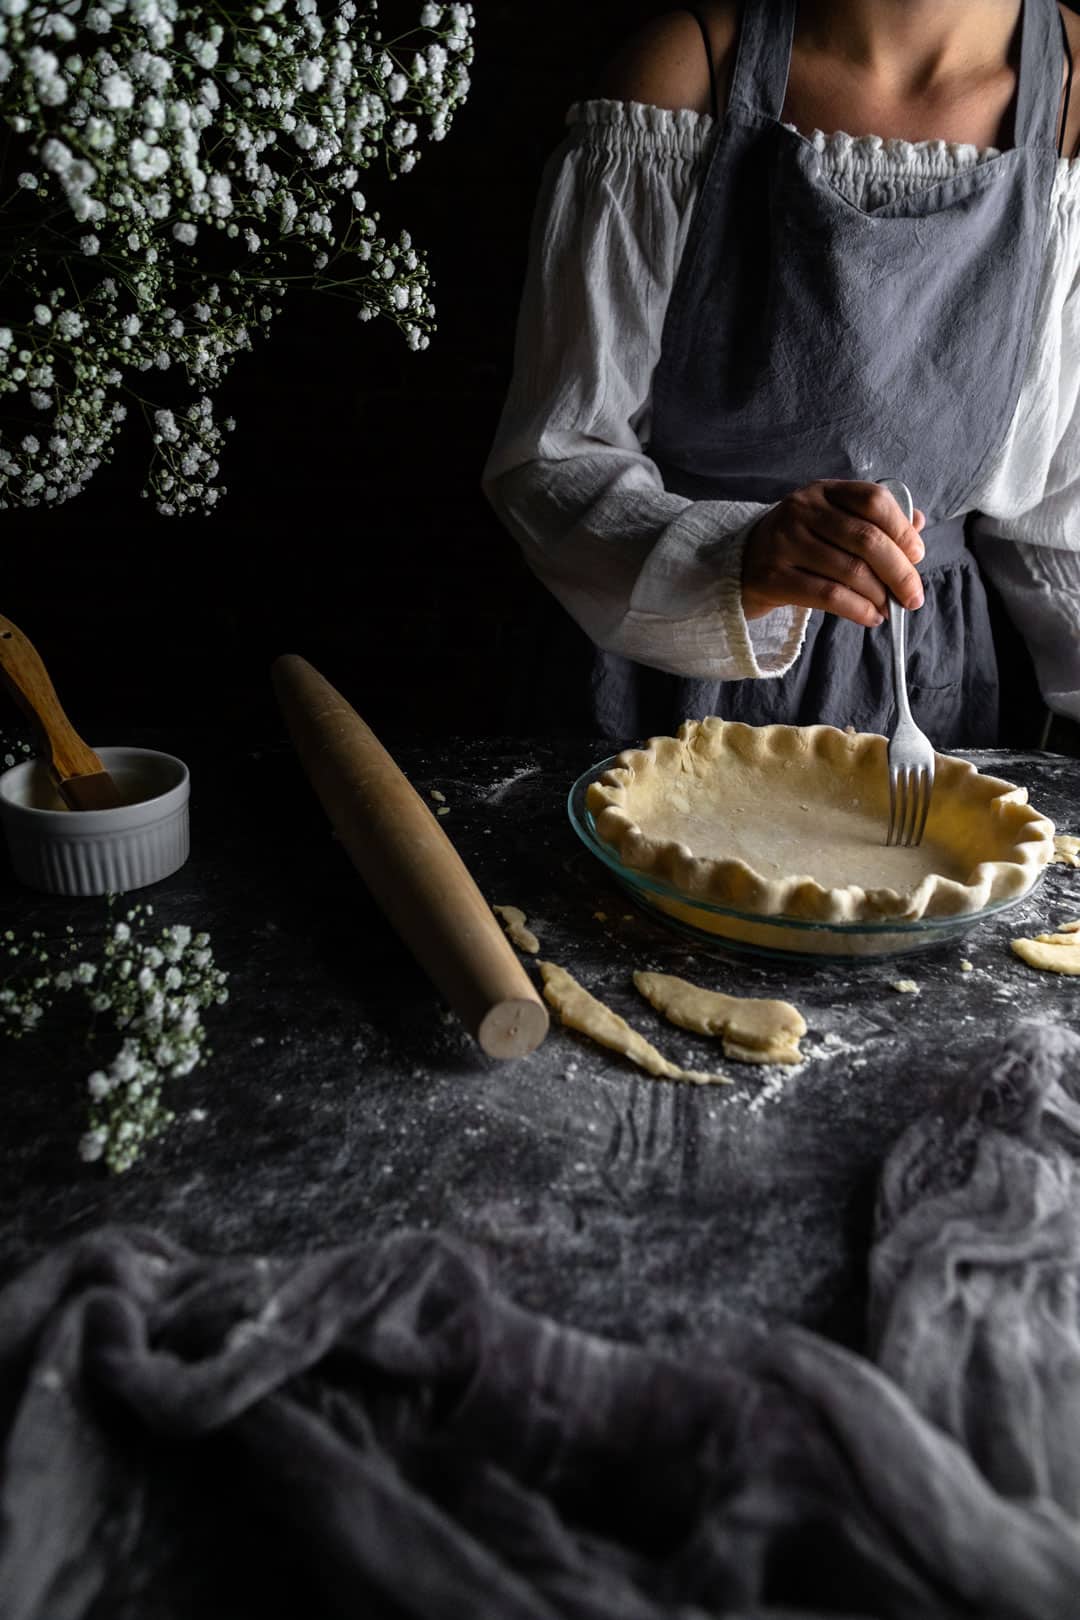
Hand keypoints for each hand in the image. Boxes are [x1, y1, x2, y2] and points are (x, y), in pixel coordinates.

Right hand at [742, 480, 926, 627]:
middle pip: (866, 539)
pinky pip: (828, 596)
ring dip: (879, 596)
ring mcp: (783, 542)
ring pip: (850, 571)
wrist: (741, 567)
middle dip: (899, 572)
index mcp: (822, 491)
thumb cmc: (799, 546)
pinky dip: (858, 610)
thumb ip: (874, 521)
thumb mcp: (832, 522)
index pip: (873, 500)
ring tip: (889, 609)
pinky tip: (870, 617)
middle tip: (913, 596)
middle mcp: (801, 510)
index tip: (917, 555)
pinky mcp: (772, 577)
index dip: (902, 529)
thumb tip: (918, 524)